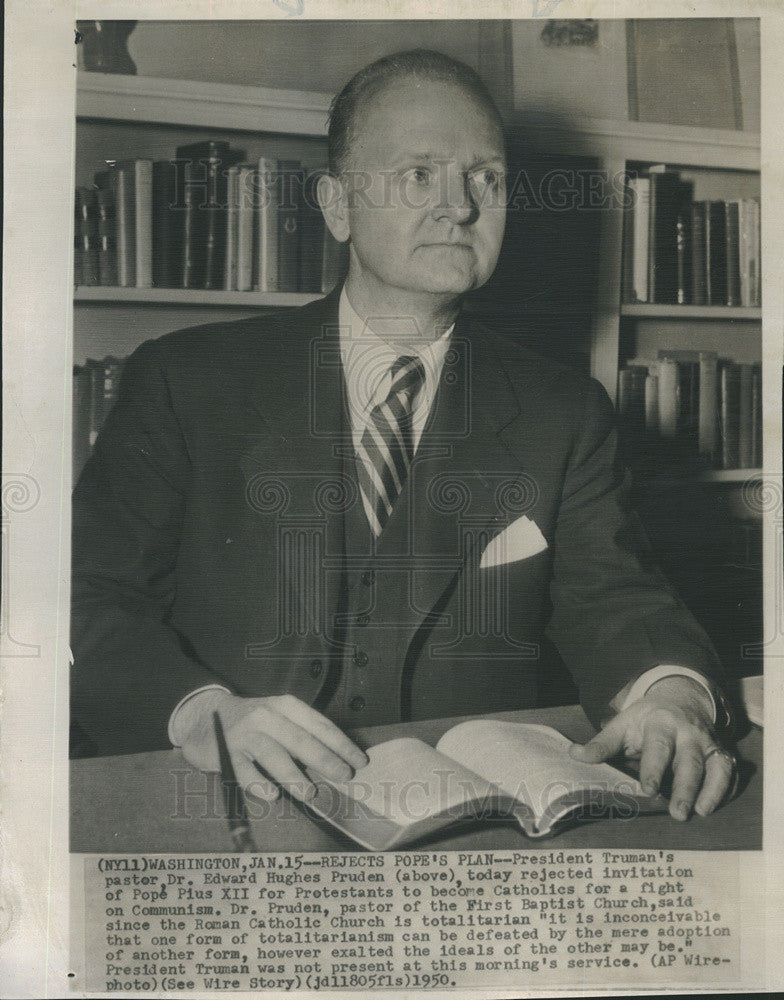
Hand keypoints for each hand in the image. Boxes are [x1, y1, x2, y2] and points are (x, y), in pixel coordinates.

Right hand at [179, 690, 367, 802]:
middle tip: (343, 776)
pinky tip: (271, 795)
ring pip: (274, 755)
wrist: (204, 716)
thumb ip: (303, 734)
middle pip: (300, 740)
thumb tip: (337, 761)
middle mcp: (266, 716)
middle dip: (325, 760)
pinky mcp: (226, 753)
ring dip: (294, 776)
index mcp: (285, 706)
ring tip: (310, 792)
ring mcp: (245, 734)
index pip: (319, 725)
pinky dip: (258, 784)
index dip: (341, 744)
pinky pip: (244, 771)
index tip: (359, 760)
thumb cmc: (252, 721)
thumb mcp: (279, 717)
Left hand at [569, 675, 733, 820]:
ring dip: (709, 792)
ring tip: (699, 813)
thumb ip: (602, 743)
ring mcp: (708, 743)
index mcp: (661, 723)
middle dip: (684, 787)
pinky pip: (728, 773)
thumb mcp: (623, 725)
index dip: (653, 768)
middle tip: (677, 813)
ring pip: (714, 767)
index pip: (658, 746)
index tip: (647, 790)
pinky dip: (724, 790)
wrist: (680, 699)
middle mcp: (688, 732)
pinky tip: (713, 808)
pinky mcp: (721, 754)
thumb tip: (574, 754)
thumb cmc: (645, 719)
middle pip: (689, 760)